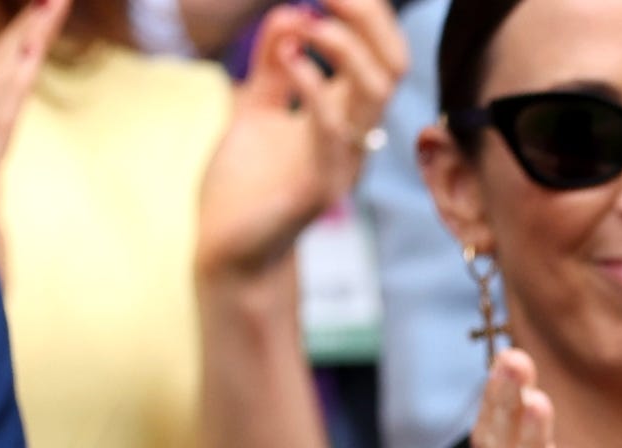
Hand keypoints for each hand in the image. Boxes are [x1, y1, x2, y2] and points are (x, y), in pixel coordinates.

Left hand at [195, 0, 406, 282]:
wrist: (229, 249)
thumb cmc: (244, 187)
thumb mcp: (256, 109)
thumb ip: (272, 65)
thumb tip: (290, 14)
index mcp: (344, 115)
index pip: (379, 52)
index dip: (364, 13)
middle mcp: (354, 135)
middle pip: (392, 63)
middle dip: (368, 17)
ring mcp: (343, 161)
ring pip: (377, 92)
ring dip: (345, 46)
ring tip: (308, 23)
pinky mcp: (323, 185)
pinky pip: (333, 127)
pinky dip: (313, 84)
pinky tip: (288, 60)